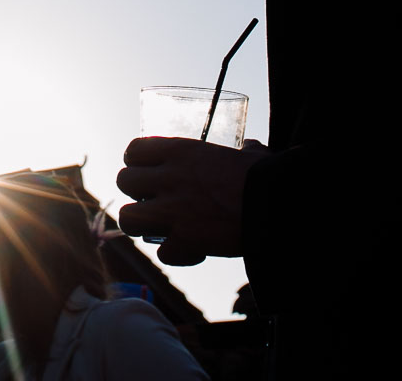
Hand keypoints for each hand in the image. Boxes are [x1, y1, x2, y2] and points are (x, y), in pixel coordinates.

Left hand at [115, 136, 273, 265]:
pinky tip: (191, 251)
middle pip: (123, 181)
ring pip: (128, 219)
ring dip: (142, 225)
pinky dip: (176, 254)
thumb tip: (249, 147)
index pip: (135, 150)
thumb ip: (241, 151)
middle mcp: (170, 178)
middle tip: (152, 199)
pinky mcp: (184, 241)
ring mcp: (173, 211)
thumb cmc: (267, 175)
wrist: (277, 206)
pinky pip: (163, 253)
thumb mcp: (248, 153)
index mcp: (181, 151)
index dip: (137, 162)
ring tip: (159, 227)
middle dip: (135, 193)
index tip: (146, 169)